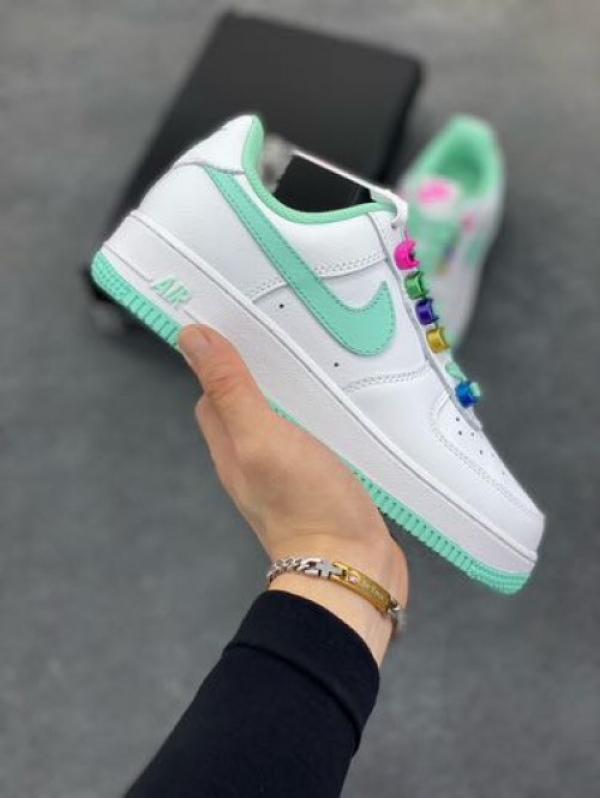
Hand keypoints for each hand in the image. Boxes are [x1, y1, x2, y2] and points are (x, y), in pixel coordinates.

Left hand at [179, 325, 408, 663]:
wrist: (352, 571)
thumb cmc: (304, 504)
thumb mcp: (262, 438)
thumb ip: (231, 390)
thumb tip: (192, 337)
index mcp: (231, 447)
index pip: (213, 394)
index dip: (221, 360)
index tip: (242, 323)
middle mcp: (254, 460)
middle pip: (248, 405)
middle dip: (262, 370)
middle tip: (290, 332)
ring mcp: (289, 473)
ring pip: (284, 420)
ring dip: (296, 392)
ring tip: (322, 358)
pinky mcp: (323, 481)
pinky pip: (315, 437)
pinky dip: (323, 415)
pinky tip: (344, 403)